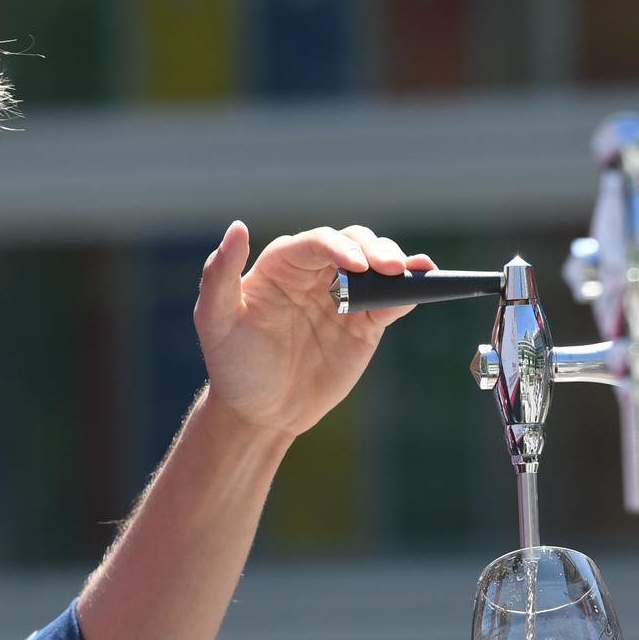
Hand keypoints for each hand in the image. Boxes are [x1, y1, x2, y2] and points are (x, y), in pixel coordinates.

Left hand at [194, 221, 432, 438]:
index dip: (338, 247)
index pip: (315, 243)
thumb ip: (219, 274)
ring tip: (410, 271)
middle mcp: (315, 273)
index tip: (356, 265)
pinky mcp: (364, 325)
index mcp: (281, 264)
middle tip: (390, 269)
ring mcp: (343, 297)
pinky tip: (424, 284)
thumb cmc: (233, 365)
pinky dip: (410, 291)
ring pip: (377, 266)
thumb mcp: (214, 320)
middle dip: (375, 250)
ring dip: (397, 263)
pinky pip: (391, 302)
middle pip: (353, 244)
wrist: (260, 412)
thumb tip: (237, 227)